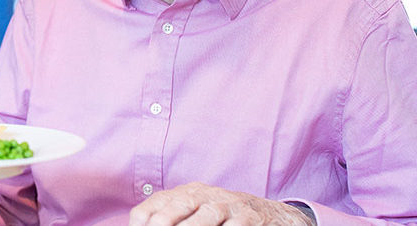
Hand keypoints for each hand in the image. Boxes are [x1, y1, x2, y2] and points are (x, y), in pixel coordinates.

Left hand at [129, 182, 313, 225]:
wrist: (271, 215)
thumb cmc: (224, 218)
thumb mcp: (196, 213)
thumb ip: (172, 219)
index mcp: (188, 194)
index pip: (159, 201)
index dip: (145, 217)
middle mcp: (207, 195)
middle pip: (183, 202)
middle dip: (166, 219)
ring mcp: (230, 204)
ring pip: (210, 213)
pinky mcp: (252, 217)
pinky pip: (237, 224)